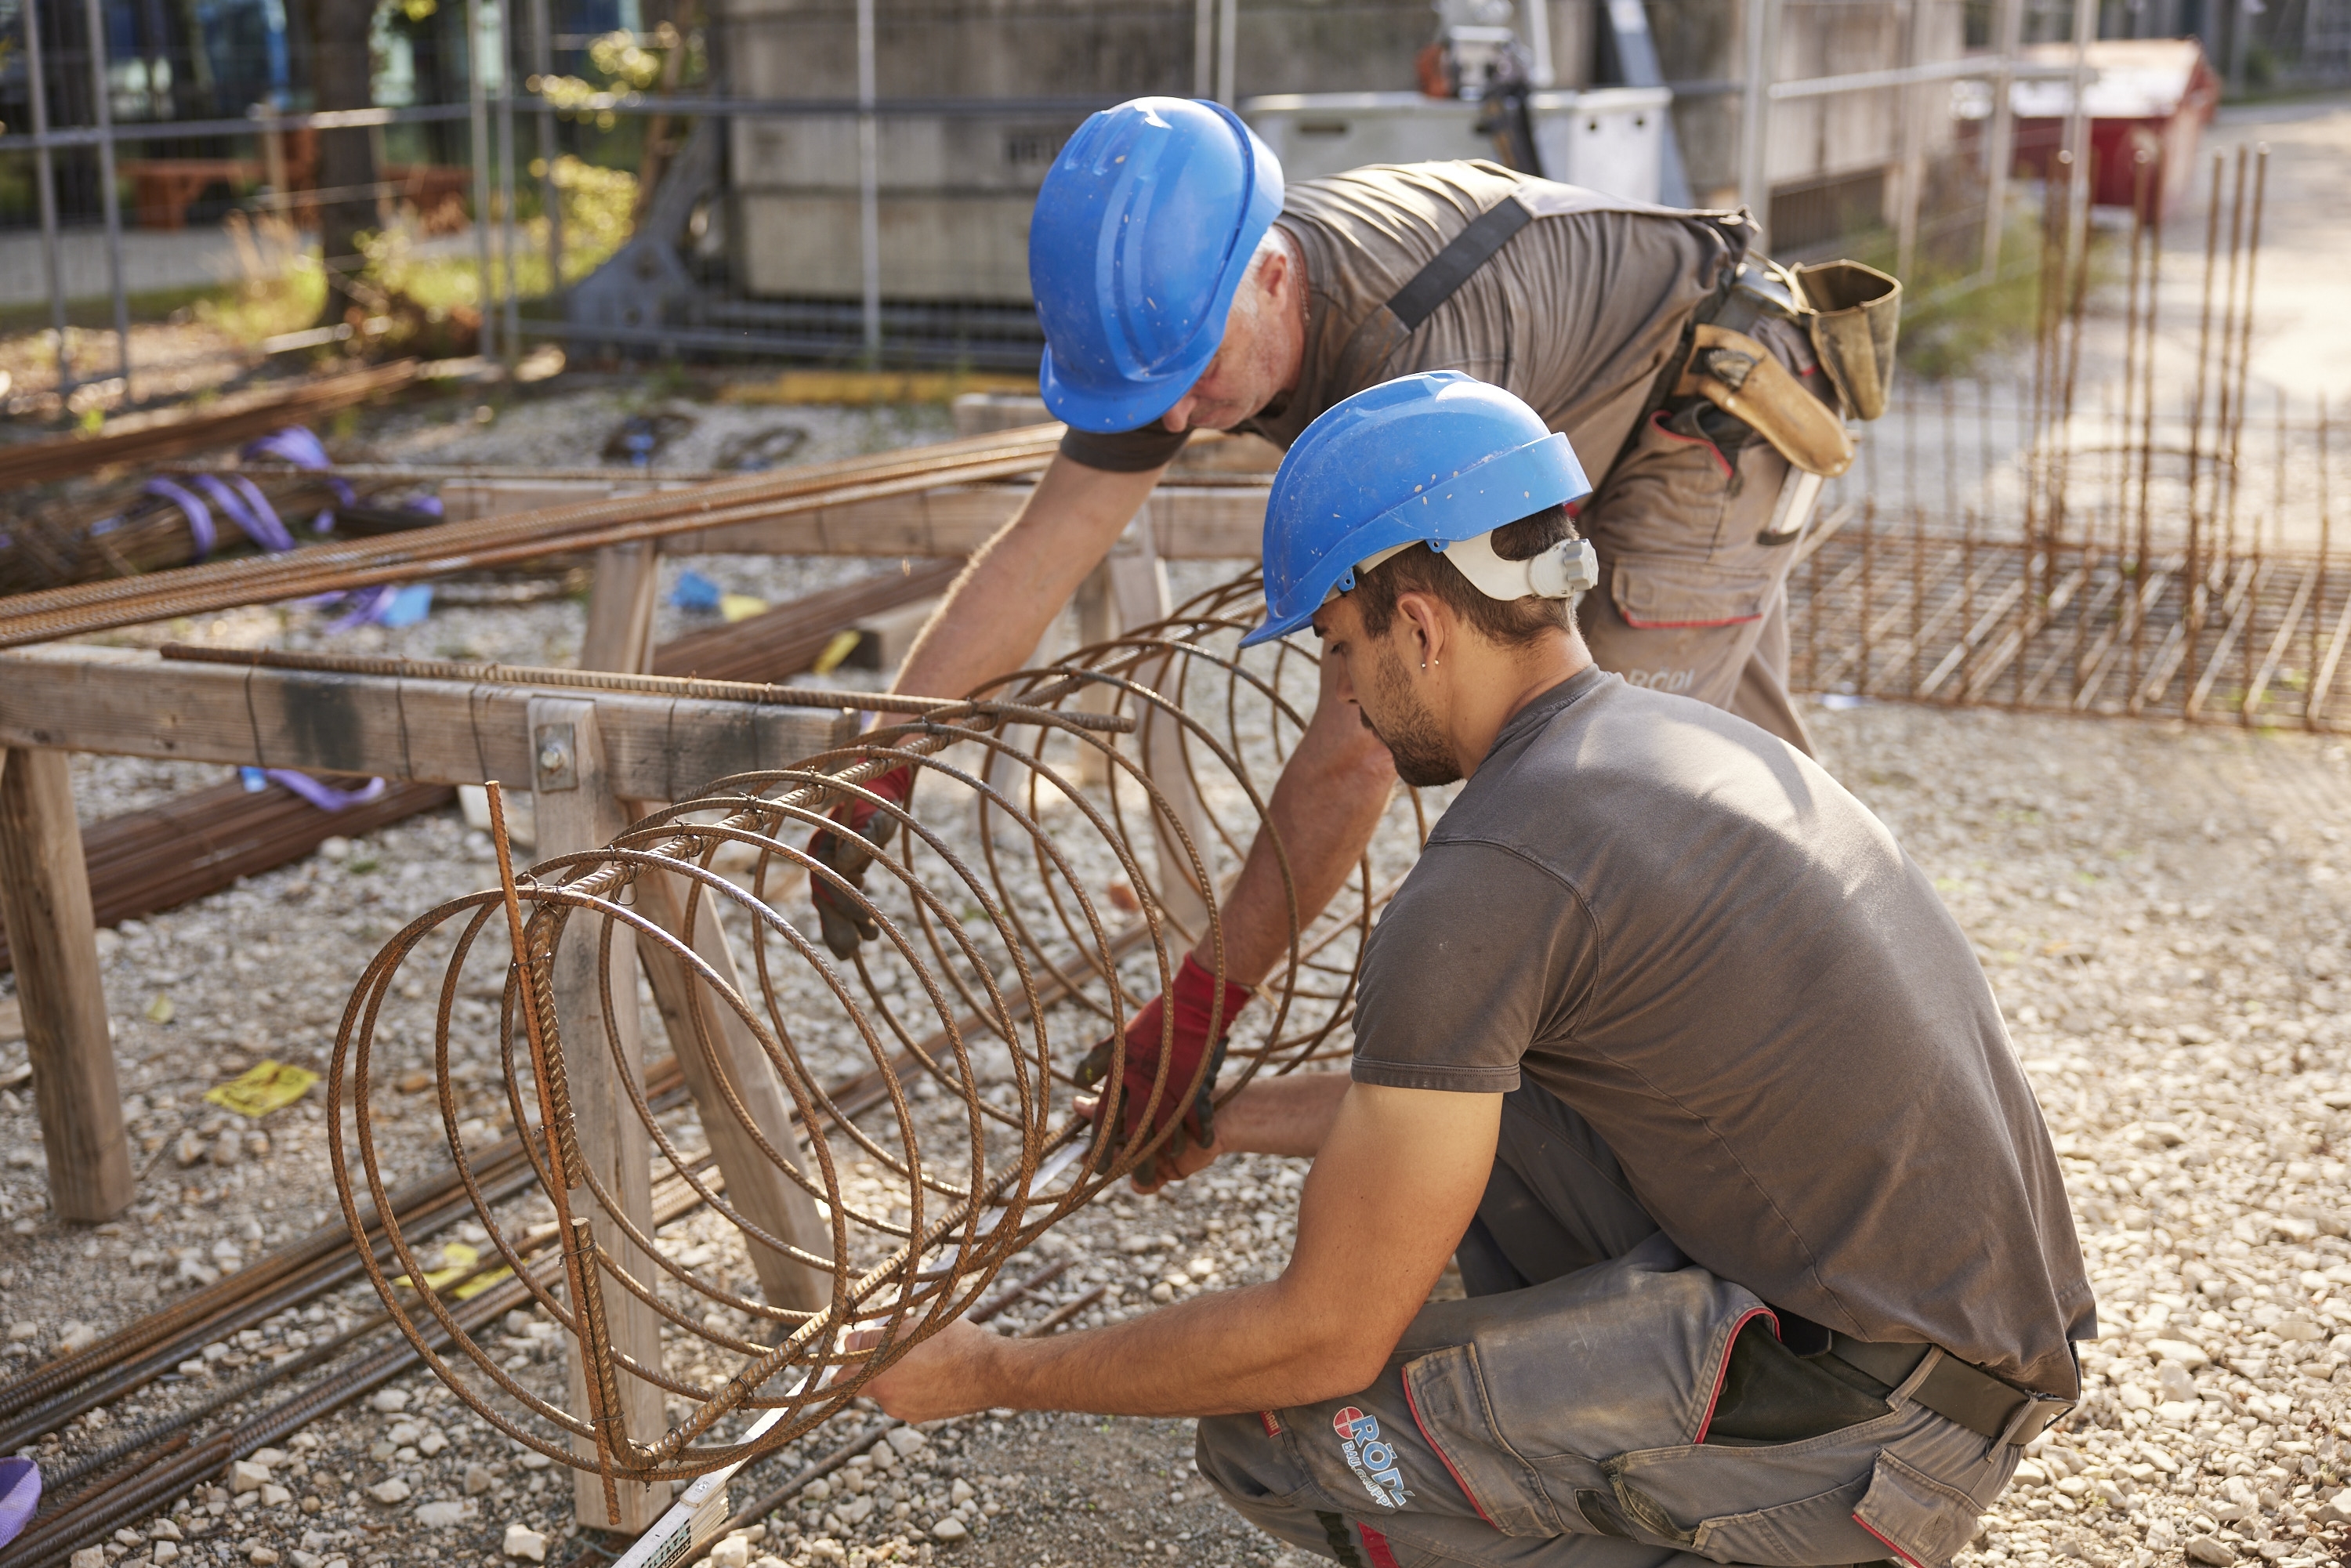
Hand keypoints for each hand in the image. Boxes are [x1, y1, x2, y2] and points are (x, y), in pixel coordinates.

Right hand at [806, 765, 912, 958]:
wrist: (878, 794)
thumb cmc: (879, 805)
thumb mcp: (876, 819)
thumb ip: (862, 838)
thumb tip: (845, 863)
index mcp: (824, 845)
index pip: (826, 880)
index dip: (841, 903)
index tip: (861, 920)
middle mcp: (822, 859)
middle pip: (824, 899)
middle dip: (838, 925)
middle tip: (852, 949)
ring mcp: (831, 868)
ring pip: (832, 905)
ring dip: (846, 927)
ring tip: (866, 943)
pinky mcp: (843, 874)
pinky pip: (841, 903)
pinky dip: (851, 921)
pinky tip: (864, 938)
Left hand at [849, 1319, 1002, 1424]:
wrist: (992, 1373)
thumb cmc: (952, 1345)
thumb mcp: (909, 1330)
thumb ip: (873, 1338)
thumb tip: (848, 1341)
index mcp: (880, 1382)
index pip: (843, 1379)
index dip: (842, 1363)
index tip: (845, 1350)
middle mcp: (890, 1403)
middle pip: (870, 1380)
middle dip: (877, 1360)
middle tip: (895, 1336)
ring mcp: (910, 1412)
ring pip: (892, 1387)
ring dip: (898, 1371)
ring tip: (922, 1349)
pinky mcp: (927, 1415)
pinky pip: (910, 1396)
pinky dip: (915, 1382)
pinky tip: (935, 1365)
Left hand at [1074, 953, 1251, 1189]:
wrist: (1193, 1004)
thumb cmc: (1154, 1021)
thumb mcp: (1118, 1039)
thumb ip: (1096, 1063)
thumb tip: (1079, 1086)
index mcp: (1122, 1076)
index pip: (1104, 1119)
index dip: (1099, 1146)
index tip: (1096, 1166)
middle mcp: (1146, 1088)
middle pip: (1134, 1135)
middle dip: (1133, 1162)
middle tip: (1134, 1178)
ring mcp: (1174, 1089)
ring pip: (1167, 1134)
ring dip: (1165, 1154)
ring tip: (1164, 1166)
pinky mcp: (1199, 1086)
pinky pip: (1199, 1119)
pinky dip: (1200, 1134)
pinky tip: (1199, 1146)